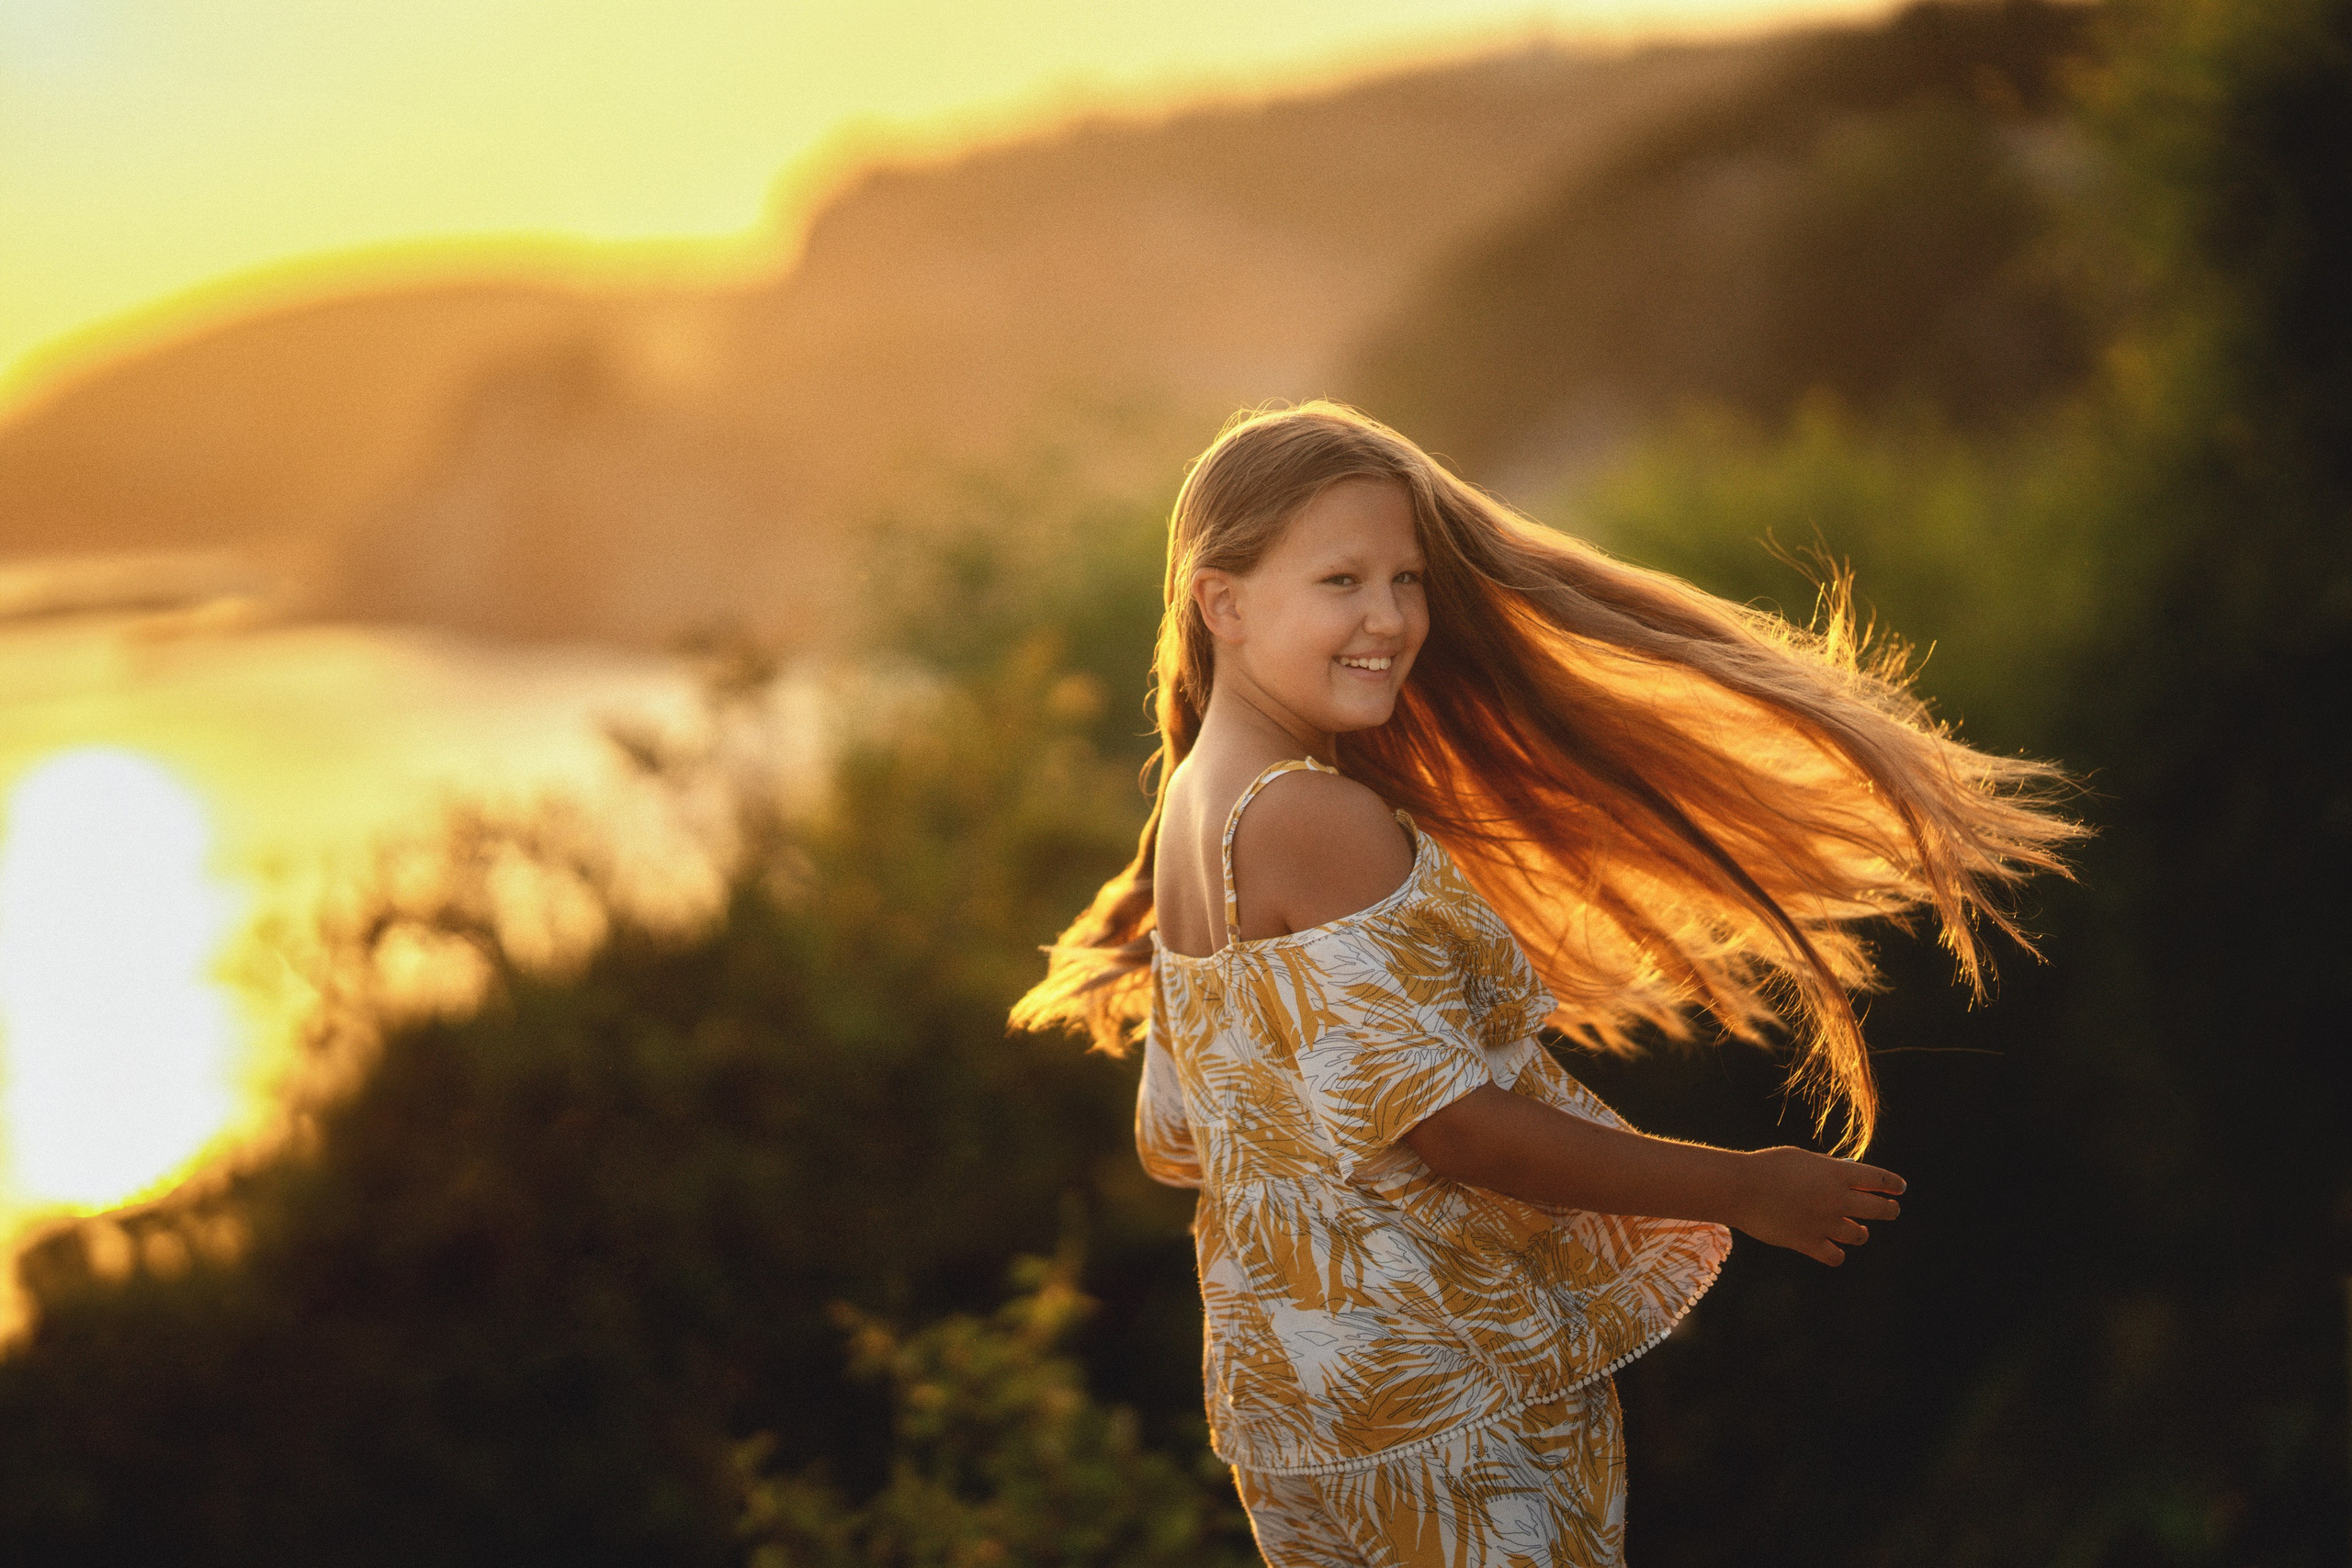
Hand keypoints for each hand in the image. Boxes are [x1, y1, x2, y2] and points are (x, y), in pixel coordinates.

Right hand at [1729, 1147, 1904, 1264]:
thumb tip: (1850, 1175)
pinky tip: (1833, 1248)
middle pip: (1879, 1209)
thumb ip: (1829, 1168)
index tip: (1900, 1188)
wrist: (1739, 1188)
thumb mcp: (1803, 1158)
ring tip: (1856, 1230)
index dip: (1893, 1184)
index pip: (1879, 1179)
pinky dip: (1837, 1253)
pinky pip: (1835, 1256)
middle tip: (1890, 1209)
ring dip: (1860, 1232)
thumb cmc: (1768, 1167)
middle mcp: (1836, 1199)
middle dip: (1889, 1209)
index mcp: (1837, 1174)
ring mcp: (1824, 1223)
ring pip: (1859, 1235)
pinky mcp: (1808, 1243)